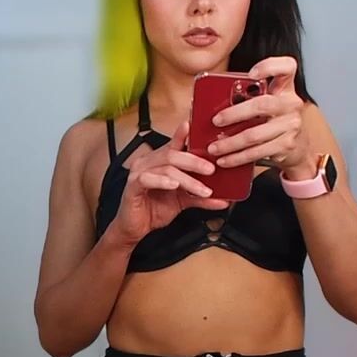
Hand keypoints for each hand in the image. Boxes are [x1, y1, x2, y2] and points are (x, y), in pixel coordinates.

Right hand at [109, 120, 230, 247]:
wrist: (136, 229)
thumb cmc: (154, 209)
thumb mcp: (182, 201)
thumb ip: (200, 197)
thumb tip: (224, 199)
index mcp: (160, 161)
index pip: (175, 144)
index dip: (185, 134)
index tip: (199, 127)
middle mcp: (149, 163)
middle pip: (173, 154)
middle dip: (195, 162)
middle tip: (211, 170)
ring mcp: (139, 173)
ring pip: (166, 168)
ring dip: (187, 180)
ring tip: (202, 189)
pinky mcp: (132, 186)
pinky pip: (147, 179)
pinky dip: (162, 182)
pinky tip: (174, 185)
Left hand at [206, 56, 317, 180]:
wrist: (298, 148)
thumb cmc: (274, 120)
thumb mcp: (266, 104)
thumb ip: (248, 98)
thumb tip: (213, 103)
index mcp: (284, 87)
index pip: (286, 67)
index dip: (269, 67)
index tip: (251, 74)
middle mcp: (290, 103)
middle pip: (261, 105)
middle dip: (234, 114)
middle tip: (216, 121)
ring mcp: (291, 125)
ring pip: (255, 134)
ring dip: (230, 143)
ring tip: (214, 147)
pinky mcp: (286, 145)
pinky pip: (257, 152)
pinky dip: (238, 157)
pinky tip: (225, 159)